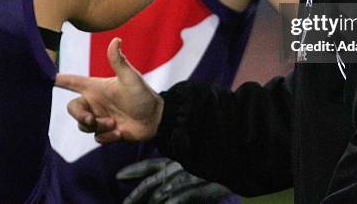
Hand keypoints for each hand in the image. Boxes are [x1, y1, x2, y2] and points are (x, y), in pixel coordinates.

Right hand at [55, 38, 163, 142]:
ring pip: (83, 125)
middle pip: (73, 109)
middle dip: (79, 116)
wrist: (156, 119)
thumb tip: (116, 40)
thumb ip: (119, 61)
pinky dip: (108, 137)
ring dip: (98, 127)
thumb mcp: (130, 78)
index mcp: (97, 87)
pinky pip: (96, 138)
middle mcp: (95, 102)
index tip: (41, 76)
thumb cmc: (144, 95)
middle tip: (91, 119)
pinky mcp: (106, 132)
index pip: (72, 81)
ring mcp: (100, 117)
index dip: (57, 79)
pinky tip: (120, 132)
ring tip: (114, 124)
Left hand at [118, 158, 233, 203]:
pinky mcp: (199, 189)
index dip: (134, 170)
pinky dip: (171, 203)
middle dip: (135, 195)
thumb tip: (163, 187)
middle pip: (151, 183)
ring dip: (149, 201)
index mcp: (177, 160)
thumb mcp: (194, 163)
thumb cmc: (216, 160)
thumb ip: (177, 170)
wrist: (238, 158)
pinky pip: (180, 198)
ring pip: (162, 192)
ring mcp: (188, 179)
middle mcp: (179, 168)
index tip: (118, 175)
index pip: (151, 165)